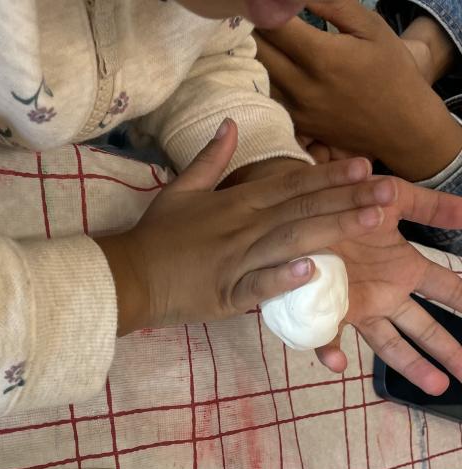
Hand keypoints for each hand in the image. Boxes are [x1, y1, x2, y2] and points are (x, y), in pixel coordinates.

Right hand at [97, 119, 396, 334]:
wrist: (130, 274)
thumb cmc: (158, 234)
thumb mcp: (181, 189)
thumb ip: (210, 158)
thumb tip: (229, 124)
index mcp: (234, 203)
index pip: (288, 185)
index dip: (327, 175)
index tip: (363, 166)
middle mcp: (241, 228)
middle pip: (300, 210)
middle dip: (347, 199)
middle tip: (389, 190)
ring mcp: (235, 262)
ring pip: (289, 242)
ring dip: (331, 230)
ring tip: (371, 221)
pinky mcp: (227, 294)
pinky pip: (258, 286)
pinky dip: (283, 279)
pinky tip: (313, 271)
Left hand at [254, 0, 461, 180]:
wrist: (400, 127)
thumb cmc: (391, 72)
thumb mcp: (371, 28)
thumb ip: (332, 5)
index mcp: (321, 57)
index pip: (273, 26)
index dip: (262, 9)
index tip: (260, 3)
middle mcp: (302, 86)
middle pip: (257, 51)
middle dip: (252, 29)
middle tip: (253, 17)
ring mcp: (296, 109)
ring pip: (257, 76)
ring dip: (252, 55)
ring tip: (255, 39)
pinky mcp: (296, 124)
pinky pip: (267, 97)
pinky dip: (261, 79)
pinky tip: (266, 67)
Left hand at [316, 178, 461, 394]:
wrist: (307, 209)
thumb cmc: (349, 206)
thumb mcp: (393, 199)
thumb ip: (429, 207)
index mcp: (403, 269)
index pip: (446, 290)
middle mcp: (385, 293)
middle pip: (423, 327)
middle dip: (446, 349)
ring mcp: (356, 303)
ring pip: (387, 342)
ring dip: (410, 364)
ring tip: (437, 386)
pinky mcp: (325, 306)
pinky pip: (326, 334)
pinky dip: (330, 351)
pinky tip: (338, 364)